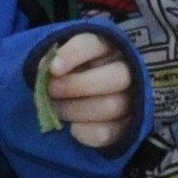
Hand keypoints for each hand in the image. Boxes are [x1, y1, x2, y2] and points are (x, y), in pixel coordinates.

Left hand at [41, 31, 135, 149]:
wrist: (83, 102)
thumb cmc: (69, 75)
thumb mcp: (62, 62)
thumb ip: (53, 63)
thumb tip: (45, 70)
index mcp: (107, 46)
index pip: (93, 44)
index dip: (73, 55)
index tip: (52, 69)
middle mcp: (127, 70)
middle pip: (113, 77)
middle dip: (77, 85)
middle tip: (52, 91)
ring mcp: (131, 101)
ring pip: (111, 106)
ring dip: (76, 110)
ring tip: (57, 109)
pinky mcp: (127, 128)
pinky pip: (106, 133)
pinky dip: (84, 132)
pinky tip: (73, 128)